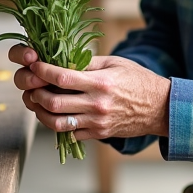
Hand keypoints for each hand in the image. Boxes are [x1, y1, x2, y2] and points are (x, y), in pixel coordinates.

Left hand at [7, 44, 170, 140]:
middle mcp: (97, 104)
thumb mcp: (114, 63)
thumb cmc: (138, 81)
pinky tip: (57, 114)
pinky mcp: (99, 134)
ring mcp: (97, 122)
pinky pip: (71, 133)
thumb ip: (87, 62)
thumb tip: (61, 59)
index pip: (61, 77)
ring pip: (57, 123)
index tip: (34, 65)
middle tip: (32, 87)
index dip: (42, 71)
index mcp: (100, 82)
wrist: (160, 108)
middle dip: (36, 94)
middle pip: (53, 102)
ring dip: (41, 113)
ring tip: (39, 103)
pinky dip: (59, 124)